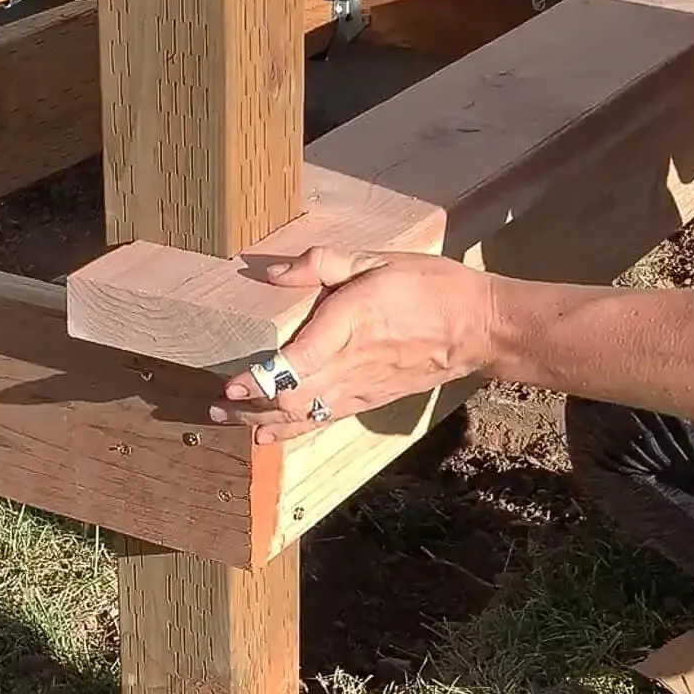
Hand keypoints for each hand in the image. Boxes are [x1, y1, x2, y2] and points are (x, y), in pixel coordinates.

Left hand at [208, 248, 496, 444]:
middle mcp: (349, 363)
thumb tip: (273, 273)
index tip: (232, 382)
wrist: (478, 327)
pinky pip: (322, 419)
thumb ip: (323, 263)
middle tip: (214, 402)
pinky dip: (291, 430)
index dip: (261, 379)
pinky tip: (267, 434)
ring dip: (261, 420)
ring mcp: (358, 387)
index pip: (297, 363)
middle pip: (290, 398)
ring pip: (302, 414)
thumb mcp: (377, 259)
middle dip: (248, 404)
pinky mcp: (367, 399)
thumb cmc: (430, 286)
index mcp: (350, 324)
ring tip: (227, 418)